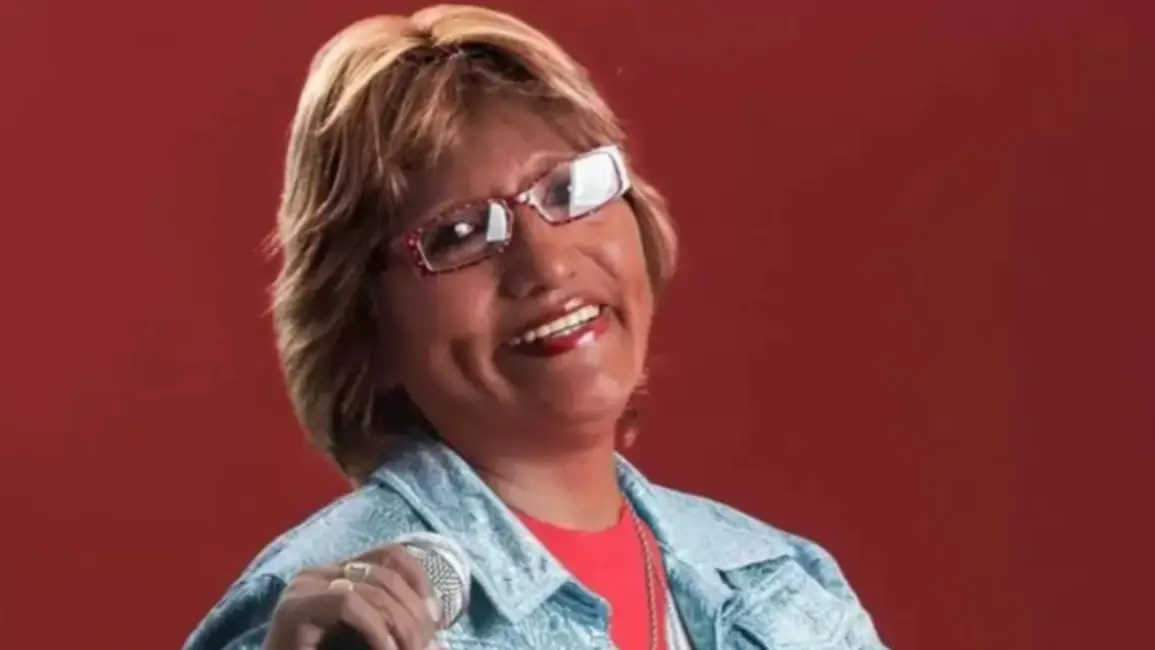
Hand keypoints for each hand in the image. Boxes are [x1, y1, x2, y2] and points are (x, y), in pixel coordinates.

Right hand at [263, 545, 440, 649]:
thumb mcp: (370, 643)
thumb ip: (395, 631)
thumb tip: (441, 639)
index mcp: (336, 575)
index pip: (388, 554)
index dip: (419, 579)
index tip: (436, 617)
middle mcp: (317, 573)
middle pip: (384, 574)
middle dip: (414, 613)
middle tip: (427, 647)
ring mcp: (303, 588)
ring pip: (371, 588)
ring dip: (402, 626)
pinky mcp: (294, 610)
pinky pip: (348, 604)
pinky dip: (376, 630)